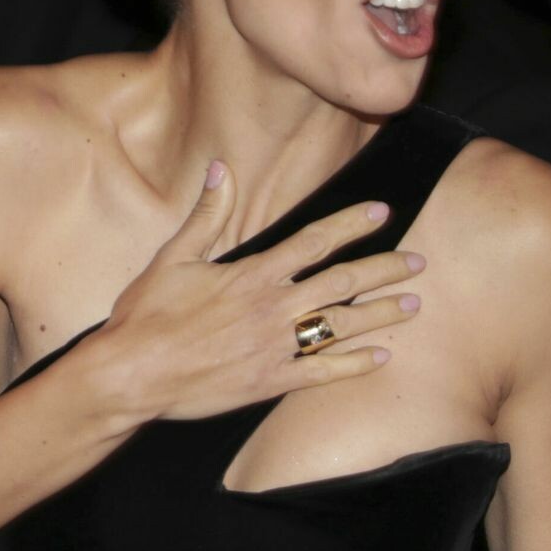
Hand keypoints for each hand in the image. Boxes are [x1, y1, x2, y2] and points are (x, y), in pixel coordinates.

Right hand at [79, 159, 425, 422]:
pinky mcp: (269, 382)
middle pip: (342, 281)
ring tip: (413, 305)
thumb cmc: (146, 315)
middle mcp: (272, 307)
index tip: (381, 212)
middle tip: (420, 262)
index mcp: (252, 273)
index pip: (314, 241)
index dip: (351, 224)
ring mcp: (274, 346)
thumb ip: (207, 214)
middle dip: (385, 269)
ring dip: (381, 313)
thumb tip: (220, 168)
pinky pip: (322, 372)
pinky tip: (381, 357)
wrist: (130, 374)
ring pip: (341, 324)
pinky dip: (354, 364)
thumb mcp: (173, 257)